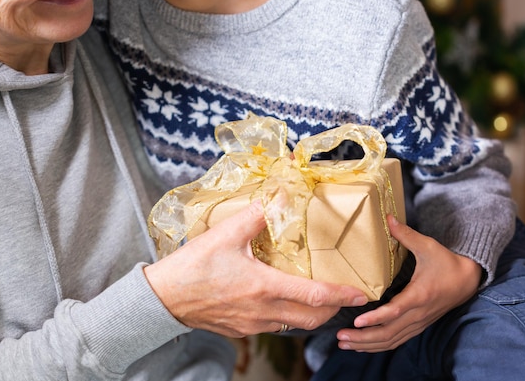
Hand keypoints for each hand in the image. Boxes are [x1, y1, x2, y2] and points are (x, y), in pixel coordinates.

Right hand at [143, 201, 367, 336]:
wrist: (163, 298)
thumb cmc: (193, 267)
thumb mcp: (227, 234)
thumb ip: (258, 214)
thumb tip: (282, 194)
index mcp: (264, 288)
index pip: (315, 296)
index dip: (342, 296)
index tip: (361, 295)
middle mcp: (263, 312)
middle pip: (312, 319)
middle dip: (333, 309)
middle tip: (344, 296)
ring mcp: (252, 325)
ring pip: (294, 325)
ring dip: (311, 313)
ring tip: (317, 296)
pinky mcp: (240, 330)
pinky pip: (274, 326)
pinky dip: (287, 316)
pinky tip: (281, 299)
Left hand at [336, 215, 481, 351]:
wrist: (468, 280)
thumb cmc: (446, 262)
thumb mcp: (428, 246)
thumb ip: (405, 234)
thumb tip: (388, 218)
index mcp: (420, 294)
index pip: (396, 311)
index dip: (376, 318)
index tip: (358, 321)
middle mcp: (419, 313)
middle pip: (389, 333)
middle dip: (363, 337)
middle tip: (341, 338)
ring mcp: (419, 323)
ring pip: (392, 341)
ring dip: (368, 345)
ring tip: (345, 344)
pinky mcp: (418, 326)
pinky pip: (397, 341)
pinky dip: (379, 346)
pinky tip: (362, 346)